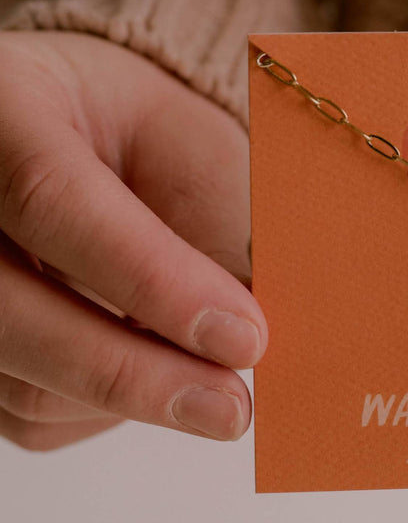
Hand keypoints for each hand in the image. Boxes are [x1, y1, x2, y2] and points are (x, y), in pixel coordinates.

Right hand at [0, 29, 264, 450]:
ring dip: (132, 399)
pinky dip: (103, 413)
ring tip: (216, 392)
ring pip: (21, 382)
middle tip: (233, 406)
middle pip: (15, 313)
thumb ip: (218, 225)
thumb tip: (267, 331)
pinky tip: (157, 375)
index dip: (153, 279)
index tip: (244, 337)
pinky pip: (25, 416)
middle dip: (134, 372)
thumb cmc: (143, 138)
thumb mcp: (191, 146)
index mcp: (2, 106)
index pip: (56, 200)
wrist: (78, 137)